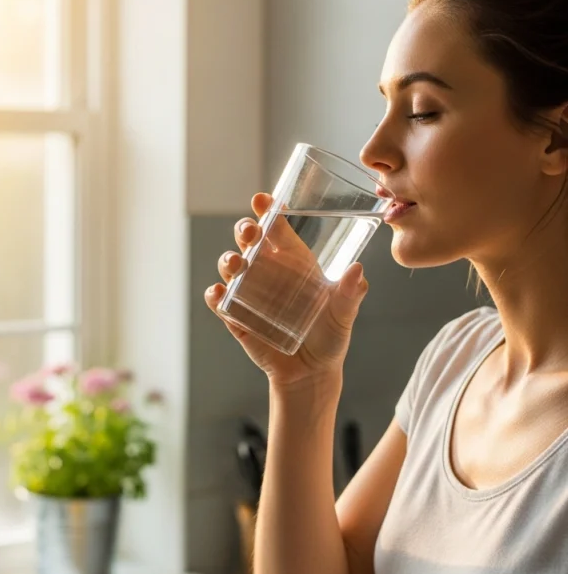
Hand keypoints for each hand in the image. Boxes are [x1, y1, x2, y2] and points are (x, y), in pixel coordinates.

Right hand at [205, 193, 368, 386]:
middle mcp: (268, 272)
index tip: (263, 199)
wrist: (311, 374)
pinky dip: (215, 295)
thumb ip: (349, 294)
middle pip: (249, 241)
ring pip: (230, 267)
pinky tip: (218, 293)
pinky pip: (219, 301)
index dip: (268, 211)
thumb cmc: (330, 338)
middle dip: (244, 230)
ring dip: (228, 260)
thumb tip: (358, 271)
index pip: (277, 229)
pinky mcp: (237, 317)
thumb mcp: (343, 315)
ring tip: (235, 264)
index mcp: (294, 262)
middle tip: (250, 232)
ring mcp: (250, 293)